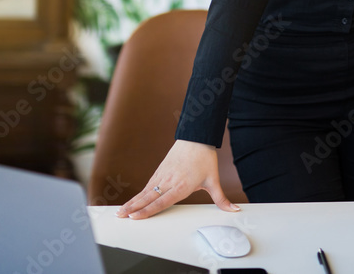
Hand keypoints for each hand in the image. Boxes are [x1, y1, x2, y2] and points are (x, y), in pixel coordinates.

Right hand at [115, 139, 240, 219]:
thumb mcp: (214, 180)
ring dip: (132, 201)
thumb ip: (221, 199)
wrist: (196, 137)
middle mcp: (169, 181)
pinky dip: (139, 193)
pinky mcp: (160, 170)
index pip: (161, 201)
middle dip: (133, 208)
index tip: (135, 217)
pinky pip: (148, 184)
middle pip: (148, 197)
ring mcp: (163, 175)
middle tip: (120, 216)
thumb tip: (234, 209)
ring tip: (120, 211)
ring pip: (145, 191)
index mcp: (181, 186)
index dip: (147, 210)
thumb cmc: (204, 158)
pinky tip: (133, 201)